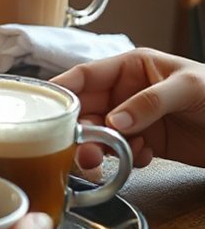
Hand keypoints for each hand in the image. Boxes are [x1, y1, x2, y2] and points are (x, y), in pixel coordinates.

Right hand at [52, 48, 204, 168]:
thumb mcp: (188, 88)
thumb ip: (149, 102)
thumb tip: (115, 121)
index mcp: (132, 68)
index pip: (84, 76)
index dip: (60, 90)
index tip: (40, 107)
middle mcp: (126, 92)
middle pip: (85, 110)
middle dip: (78, 130)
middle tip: (80, 149)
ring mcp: (134, 119)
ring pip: (98, 135)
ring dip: (98, 149)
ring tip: (105, 161)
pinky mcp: (146, 143)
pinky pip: (119, 152)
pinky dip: (123, 159)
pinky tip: (143, 157)